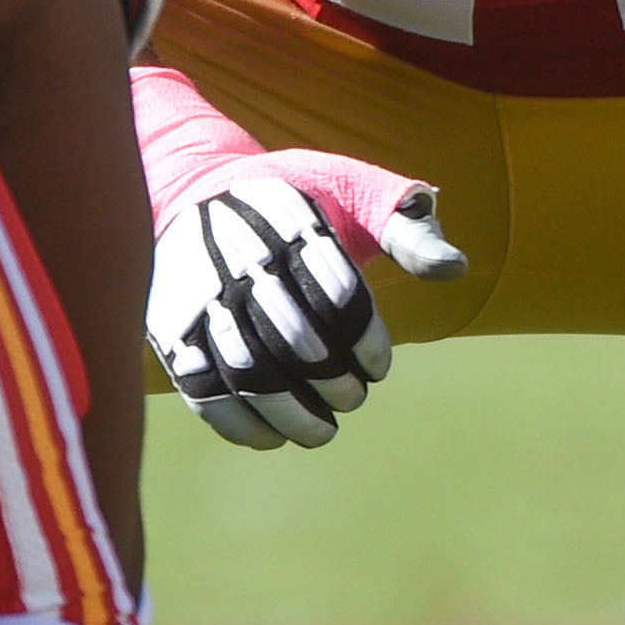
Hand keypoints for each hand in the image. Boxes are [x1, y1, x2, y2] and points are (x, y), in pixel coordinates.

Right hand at [147, 155, 462, 447]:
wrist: (190, 191)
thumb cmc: (292, 200)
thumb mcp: (352, 189)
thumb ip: (405, 230)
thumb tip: (456, 270)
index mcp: (288, 214)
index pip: (338, 290)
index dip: (367, 341)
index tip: (379, 367)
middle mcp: (236, 254)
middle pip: (294, 338)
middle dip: (334, 382)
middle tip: (354, 397)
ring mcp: (196, 294)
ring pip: (248, 372)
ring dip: (292, 414)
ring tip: (323, 429)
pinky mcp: (168, 329)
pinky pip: (202, 391)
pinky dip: (242, 425)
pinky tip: (274, 436)